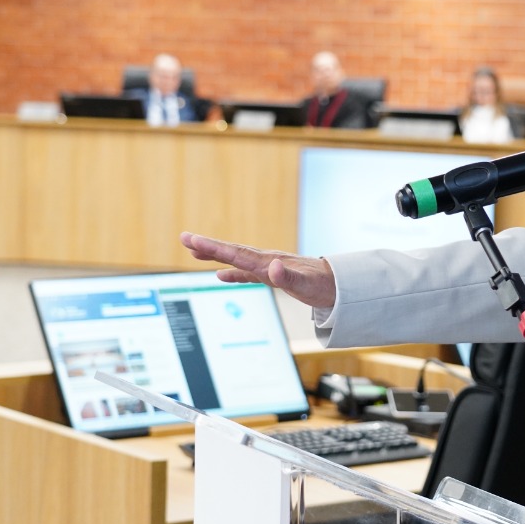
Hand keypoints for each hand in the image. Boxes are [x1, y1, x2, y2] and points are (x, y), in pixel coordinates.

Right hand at [180, 232, 337, 308]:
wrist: (340, 284)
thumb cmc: (324, 286)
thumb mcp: (307, 286)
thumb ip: (288, 278)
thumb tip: (273, 268)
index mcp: (269, 262)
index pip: (236, 253)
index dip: (213, 247)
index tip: (192, 239)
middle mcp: (266, 261)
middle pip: (231, 251)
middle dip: (207, 245)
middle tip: (183, 237)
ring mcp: (268, 267)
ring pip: (236, 259)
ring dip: (215, 255)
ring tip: (193, 250)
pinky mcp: (273, 275)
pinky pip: (247, 272)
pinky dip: (232, 273)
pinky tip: (220, 276)